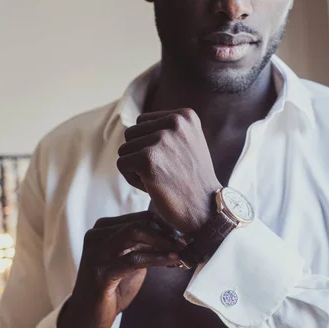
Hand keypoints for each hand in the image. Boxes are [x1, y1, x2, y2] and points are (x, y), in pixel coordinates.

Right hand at [57, 211, 184, 327]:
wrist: (88, 315)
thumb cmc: (112, 286)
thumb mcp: (130, 260)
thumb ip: (144, 245)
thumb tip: (176, 236)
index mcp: (103, 228)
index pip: (140, 217)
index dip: (165, 224)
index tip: (185, 234)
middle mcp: (96, 236)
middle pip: (139, 223)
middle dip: (167, 232)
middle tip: (187, 242)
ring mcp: (96, 253)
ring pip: (135, 235)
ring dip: (164, 243)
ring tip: (183, 250)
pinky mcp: (101, 272)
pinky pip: (134, 259)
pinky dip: (157, 258)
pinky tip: (173, 261)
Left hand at [117, 109, 221, 232]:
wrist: (206, 210)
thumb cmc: (193, 181)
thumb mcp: (188, 143)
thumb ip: (165, 130)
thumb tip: (132, 129)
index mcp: (185, 115)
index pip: (143, 122)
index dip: (149, 144)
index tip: (169, 161)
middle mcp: (174, 122)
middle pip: (131, 133)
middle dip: (139, 155)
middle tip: (163, 173)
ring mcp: (161, 140)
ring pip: (124, 149)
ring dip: (136, 168)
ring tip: (159, 179)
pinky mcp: (147, 159)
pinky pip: (122, 164)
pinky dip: (132, 179)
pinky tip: (152, 187)